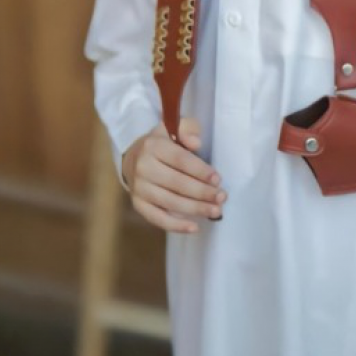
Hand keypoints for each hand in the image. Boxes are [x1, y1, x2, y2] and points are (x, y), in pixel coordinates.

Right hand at [122, 117, 225, 232]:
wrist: (133, 159)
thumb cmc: (162, 143)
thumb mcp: (174, 128)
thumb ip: (188, 129)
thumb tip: (196, 143)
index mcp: (153, 146)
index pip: (180, 160)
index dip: (200, 170)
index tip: (218, 179)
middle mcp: (143, 167)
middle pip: (177, 183)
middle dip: (202, 192)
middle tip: (222, 197)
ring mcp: (139, 188)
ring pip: (170, 202)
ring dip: (195, 209)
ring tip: (216, 211)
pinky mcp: (138, 205)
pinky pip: (157, 218)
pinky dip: (176, 225)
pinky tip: (194, 227)